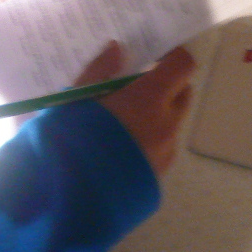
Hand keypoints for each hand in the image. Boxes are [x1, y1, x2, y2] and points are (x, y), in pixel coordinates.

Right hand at [73, 41, 195, 175]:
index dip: (172, 56)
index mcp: (148, 100)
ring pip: (172, 121)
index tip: (153, 54)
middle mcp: (166, 124)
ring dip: (156, 113)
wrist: (69, 202)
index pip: (182, 66)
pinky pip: (162, 147)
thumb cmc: (69, 142)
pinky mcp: (157, 175)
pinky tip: (117, 146)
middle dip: (166, 84)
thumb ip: (98, 70)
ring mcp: (165, 153)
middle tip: (135, 85)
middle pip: (182, 93)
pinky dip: (149, 138)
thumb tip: (117, 48)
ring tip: (120, 120)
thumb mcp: (74, 98)